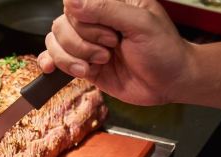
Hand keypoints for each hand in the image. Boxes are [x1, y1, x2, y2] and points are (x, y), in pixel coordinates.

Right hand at [37, 0, 194, 105]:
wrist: (169, 84)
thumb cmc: (164, 50)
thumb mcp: (140, 23)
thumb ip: (106, 10)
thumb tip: (71, 0)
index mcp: (111, 2)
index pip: (76, 3)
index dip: (84, 20)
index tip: (110, 32)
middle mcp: (95, 21)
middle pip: (62, 24)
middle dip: (83, 42)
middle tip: (111, 48)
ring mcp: (87, 43)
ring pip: (55, 42)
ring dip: (73, 57)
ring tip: (99, 63)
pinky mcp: (83, 65)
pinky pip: (54, 60)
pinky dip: (50, 63)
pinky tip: (51, 68)